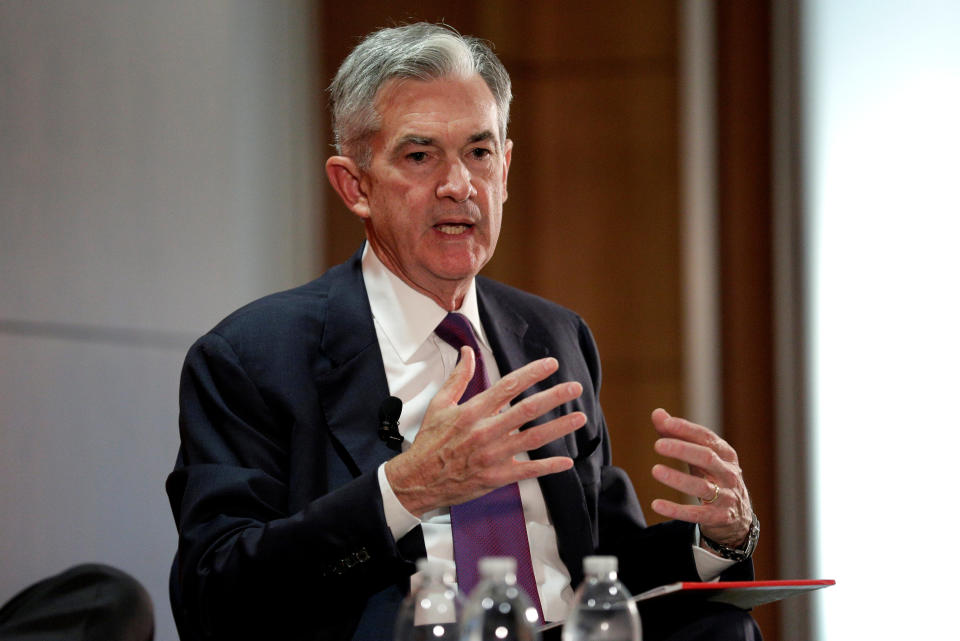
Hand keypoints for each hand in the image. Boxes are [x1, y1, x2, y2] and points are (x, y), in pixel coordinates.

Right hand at [384, 347, 585, 516]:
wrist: (418, 480)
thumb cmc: (429, 442)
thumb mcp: (439, 405)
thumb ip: (458, 377)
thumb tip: (467, 352)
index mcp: (472, 412)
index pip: (508, 386)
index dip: (532, 374)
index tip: (551, 365)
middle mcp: (485, 431)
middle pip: (527, 410)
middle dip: (554, 397)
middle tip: (575, 387)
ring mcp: (493, 455)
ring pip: (533, 438)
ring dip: (559, 427)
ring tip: (580, 417)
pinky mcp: (496, 477)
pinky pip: (528, 470)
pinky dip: (548, 466)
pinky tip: (566, 461)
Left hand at [649, 408, 752, 547]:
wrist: (738, 516)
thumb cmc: (713, 477)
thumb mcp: (700, 456)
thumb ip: (677, 435)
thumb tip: (657, 413)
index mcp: (725, 454)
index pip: (706, 437)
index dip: (686, 429)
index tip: (666, 423)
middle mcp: (728, 473)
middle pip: (707, 457)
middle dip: (682, 450)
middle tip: (658, 445)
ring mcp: (726, 496)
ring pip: (702, 487)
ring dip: (678, 479)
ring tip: (655, 470)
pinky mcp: (719, 517)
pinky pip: (696, 514)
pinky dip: (676, 510)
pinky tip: (656, 504)